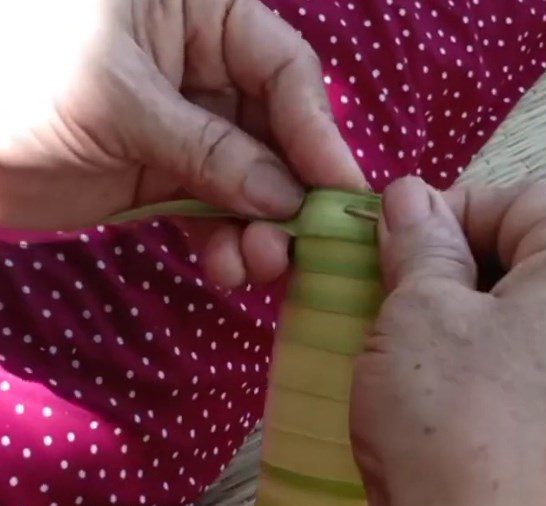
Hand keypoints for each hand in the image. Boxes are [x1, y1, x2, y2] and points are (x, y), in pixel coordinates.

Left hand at [0, 0, 362, 284]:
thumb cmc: (14, 77)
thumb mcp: (119, 102)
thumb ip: (211, 149)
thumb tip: (288, 199)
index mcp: (196, 15)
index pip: (283, 69)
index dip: (316, 130)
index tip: (340, 191)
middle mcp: (201, 69)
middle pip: (277, 133)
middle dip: (290, 193)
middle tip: (298, 246)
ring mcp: (185, 129)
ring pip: (251, 182)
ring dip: (261, 229)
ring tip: (257, 266)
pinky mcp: (164, 178)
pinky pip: (213, 211)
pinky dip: (225, 243)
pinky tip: (225, 268)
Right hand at [306, 179, 545, 505]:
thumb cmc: (448, 414)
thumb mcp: (419, 307)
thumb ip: (420, 240)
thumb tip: (410, 196)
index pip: (515, 199)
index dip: (444, 211)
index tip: (388, 244)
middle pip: (514, 252)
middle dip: (442, 264)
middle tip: (383, 293)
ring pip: (502, 309)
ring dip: (442, 313)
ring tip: (392, 341)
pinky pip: (503, 357)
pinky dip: (458, 356)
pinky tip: (415, 382)